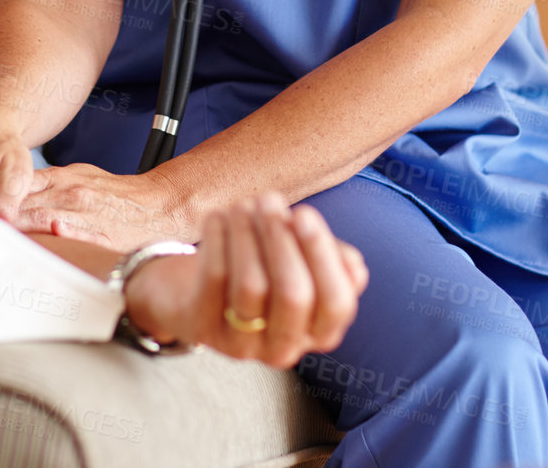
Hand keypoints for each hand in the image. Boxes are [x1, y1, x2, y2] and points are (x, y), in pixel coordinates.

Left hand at [13, 163, 190, 251]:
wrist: (158, 204)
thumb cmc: (117, 194)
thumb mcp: (79, 175)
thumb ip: (46, 182)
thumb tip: (14, 191)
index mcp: (62, 180)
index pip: (18, 186)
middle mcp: (69, 195)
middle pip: (24, 205)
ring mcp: (85, 214)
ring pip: (44, 218)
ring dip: (20, 227)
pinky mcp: (102, 234)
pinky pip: (80, 233)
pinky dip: (65, 233)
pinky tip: (53, 235)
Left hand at [122, 194, 367, 367]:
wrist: (194, 294)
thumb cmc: (260, 271)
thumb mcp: (300, 265)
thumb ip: (332, 262)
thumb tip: (352, 264)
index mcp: (319, 333)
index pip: (337, 303)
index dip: (322, 256)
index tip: (304, 213)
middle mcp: (285, 347)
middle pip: (294, 295)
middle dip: (282, 239)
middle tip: (269, 200)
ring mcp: (242, 345)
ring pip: (253, 287)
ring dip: (248, 235)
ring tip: (242, 205)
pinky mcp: (204, 329)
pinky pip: (215, 280)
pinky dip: (218, 240)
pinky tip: (218, 217)